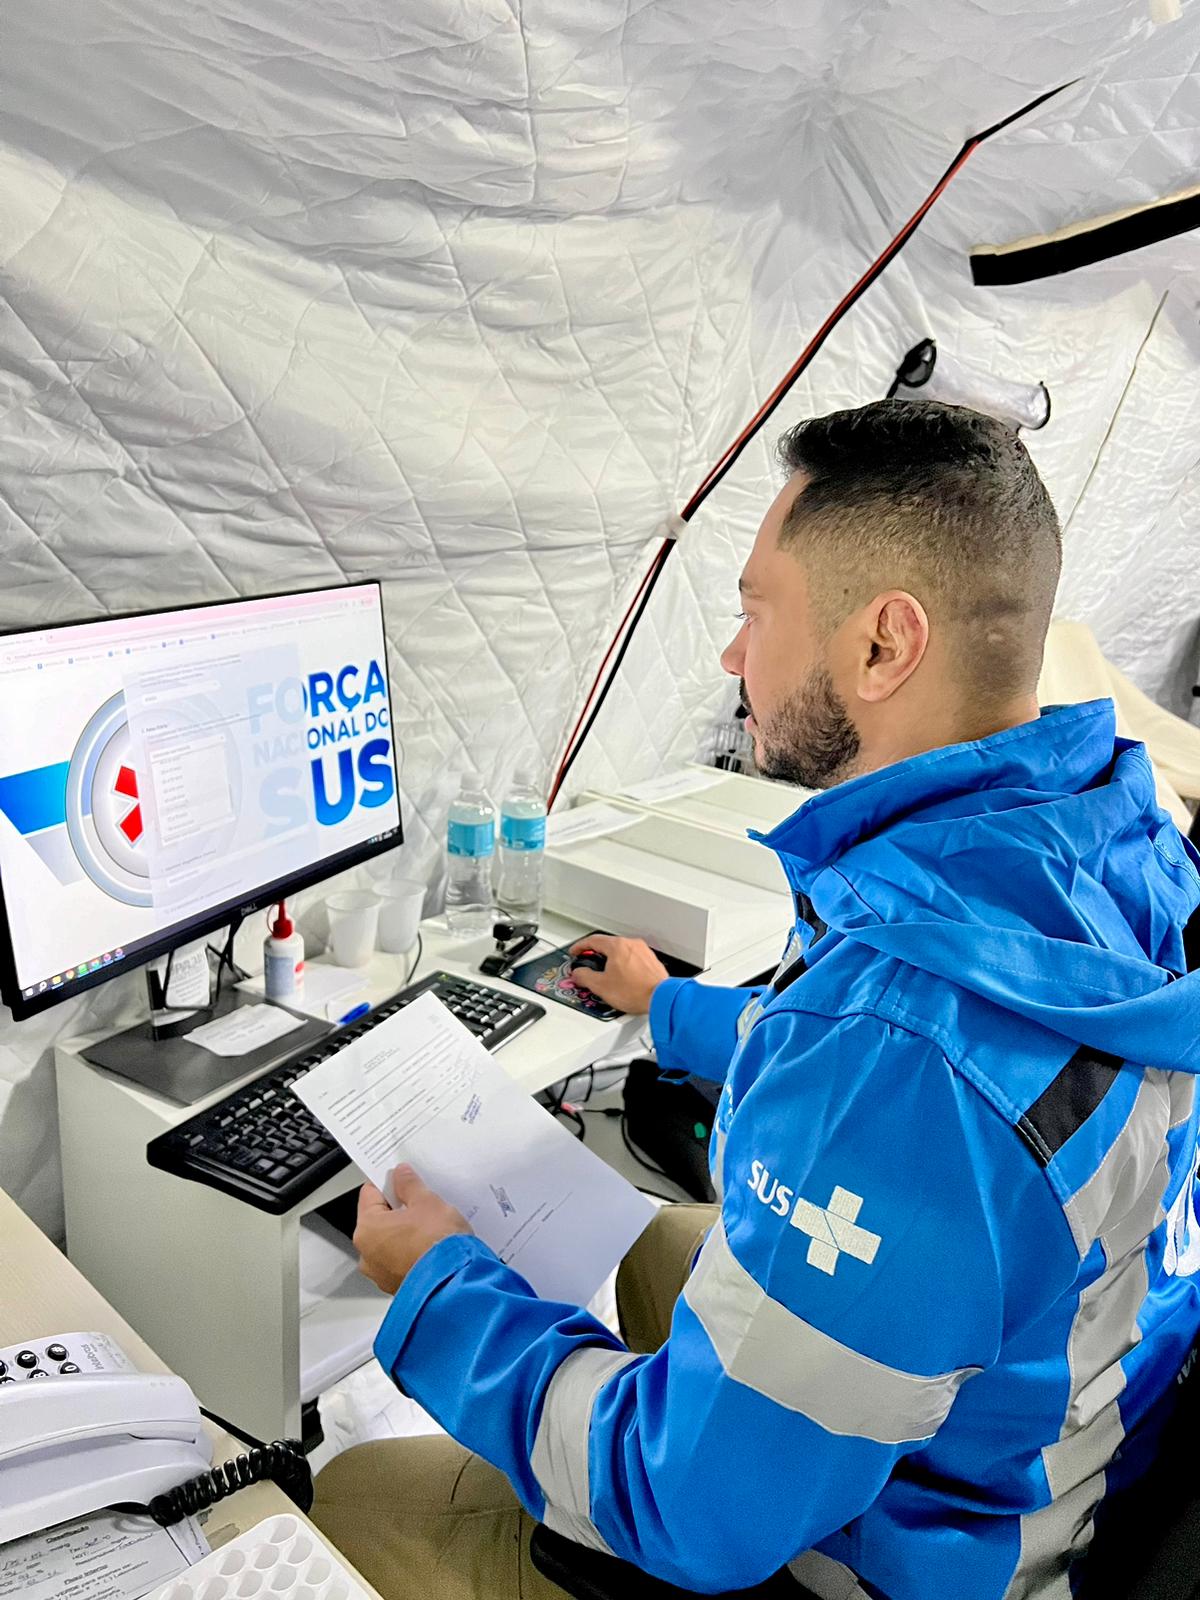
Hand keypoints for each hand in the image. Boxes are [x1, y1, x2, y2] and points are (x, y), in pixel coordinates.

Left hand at [354, 1166, 471, 1295]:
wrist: (456, 1283)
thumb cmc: (437, 1246)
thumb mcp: (427, 1202)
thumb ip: (410, 1185)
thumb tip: (402, 1176)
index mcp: (367, 1229)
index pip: (370, 1193)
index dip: (387, 1182)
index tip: (401, 1178)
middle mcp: (367, 1254)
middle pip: (378, 1219)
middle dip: (398, 1209)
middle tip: (420, 1201)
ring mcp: (381, 1274)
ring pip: (389, 1242)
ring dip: (405, 1232)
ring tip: (429, 1225)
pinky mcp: (397, 1286)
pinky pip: (400, 1260)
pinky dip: (411, 1251)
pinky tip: (429, 1245)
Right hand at [568, 934, 668, 1014]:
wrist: (661, 998)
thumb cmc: (635, 991)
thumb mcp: (601, 986)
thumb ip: (584, 977)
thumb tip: (578, 974)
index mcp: (617, 946)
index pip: (593, 940)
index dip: (580, 947)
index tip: (576, 952)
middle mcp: (632, 945)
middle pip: (608, 945)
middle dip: (596, 955)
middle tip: (588, 964)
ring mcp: (643, 952)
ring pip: (621, 952)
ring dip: (611, 961)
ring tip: (606, 975)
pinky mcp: (651, 961)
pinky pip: (633, 959)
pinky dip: (624, 966)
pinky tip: (623, 979)